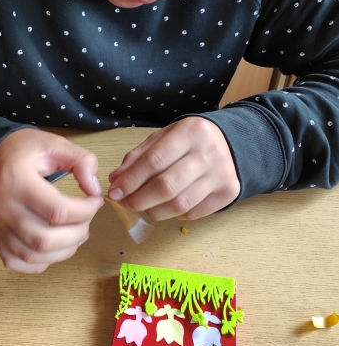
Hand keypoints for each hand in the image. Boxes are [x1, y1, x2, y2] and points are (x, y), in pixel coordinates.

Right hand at [0, 129, 103, 272]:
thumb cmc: (23, 151)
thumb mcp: (54, 143)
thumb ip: (81, 162)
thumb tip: (95, 190)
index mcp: (16, 181)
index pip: (57, 210)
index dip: (85, 210)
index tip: (96, 201)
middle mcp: (3, 207)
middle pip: (45, 239)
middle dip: (77, 233)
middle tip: (87, 219)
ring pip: (33, 254)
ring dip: (63, 250)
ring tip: (77, 233)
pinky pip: (17, 262)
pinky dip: (41, 261)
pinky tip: (55, 246)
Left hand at [107, 117, 239, 220]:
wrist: (231, 143)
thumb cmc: (189, 140)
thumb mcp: (164, 137)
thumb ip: (138, 157)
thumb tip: (116, 181)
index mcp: (191, 131)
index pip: (154, 161)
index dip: (131, 180)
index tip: (114, 192)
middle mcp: (209, 153)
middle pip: (166, 186)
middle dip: (139, 199)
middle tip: (124, 203)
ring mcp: (221, 174)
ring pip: (179, 204)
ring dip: (153, 210)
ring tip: (141, 207)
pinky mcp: (228, 193)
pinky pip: (193, 212)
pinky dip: (173, 214)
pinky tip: (165, 205)